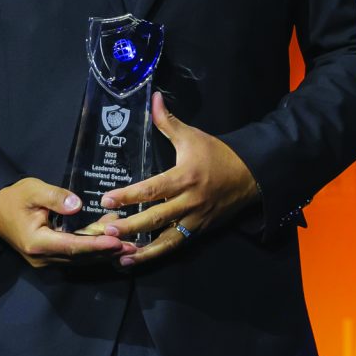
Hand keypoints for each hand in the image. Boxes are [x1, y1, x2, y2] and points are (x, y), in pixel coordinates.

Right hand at [0, 177, 128, 267]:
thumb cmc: (14, 198)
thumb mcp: (33, 190)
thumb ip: (55, 197)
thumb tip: (78, 205)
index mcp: (37, 242)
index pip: (72, 246)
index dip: (96, 245)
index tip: (116, 242)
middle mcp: (42, 257)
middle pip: (79, 257)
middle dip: (106, 252)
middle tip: (132, 246)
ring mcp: (45, 261)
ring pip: (78, 260)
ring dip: (102, 253)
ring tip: (128, 246)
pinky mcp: (49, 258)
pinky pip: (74, 257)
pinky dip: (92, 251)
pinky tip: (110, 244)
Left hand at [101, 91, 260, 266]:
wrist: (250, 176)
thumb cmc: (217, 155)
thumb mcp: (192, 136)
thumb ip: (168, 121)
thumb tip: (153, 97)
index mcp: (185, 177)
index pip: (153, 189)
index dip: (128, 196)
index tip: (107, 200)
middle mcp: (189, 202)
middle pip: (156, 218)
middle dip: (130, 227)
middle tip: (105, 232)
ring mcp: (195, 219)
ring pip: (166, 240)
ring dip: (142, 251)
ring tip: (119, 258)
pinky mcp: (199, 231)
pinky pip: (176, 244)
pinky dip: (156, 253)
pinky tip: (136, 258)